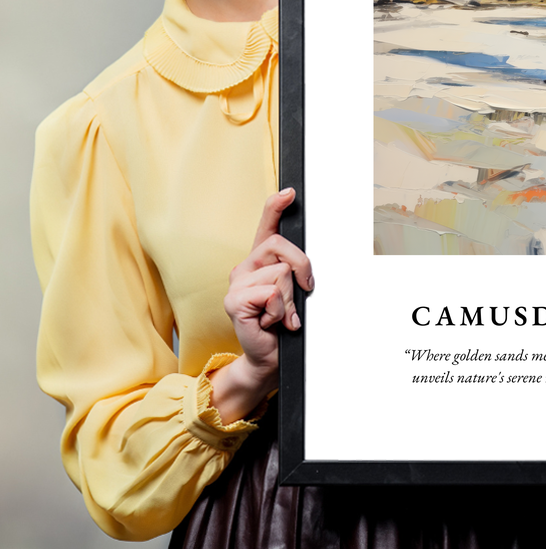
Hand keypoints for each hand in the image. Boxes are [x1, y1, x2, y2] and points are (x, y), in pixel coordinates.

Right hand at [209, 188, 313, 422]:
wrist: (269, 357)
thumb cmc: (283, 325)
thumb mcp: (294, 293)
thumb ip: (295, 273)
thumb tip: (305, 265)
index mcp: (260, 261)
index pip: (266, 226)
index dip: (276, 206)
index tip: (290, 192)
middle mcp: (245, 267)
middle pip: (281, 246)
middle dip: (302, 268)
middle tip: (303, 292)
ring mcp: (236, 283)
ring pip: (281, 273)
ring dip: (290, 299)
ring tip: (281, 315)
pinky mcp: (234, 301)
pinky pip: (271, 293)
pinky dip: (280, 311)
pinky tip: (271, 323)